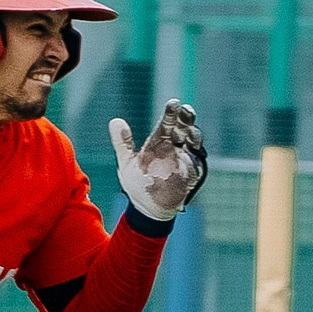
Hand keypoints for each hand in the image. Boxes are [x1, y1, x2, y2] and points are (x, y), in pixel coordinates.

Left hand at [109, 100, 206, 221]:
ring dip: (194, 135)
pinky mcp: (192, 175)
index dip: (171, 113)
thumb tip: (115, 121)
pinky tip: (192, 151)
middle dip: (187, 119)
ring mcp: (185, 160)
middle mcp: (174, 148)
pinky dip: (195, 157)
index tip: (174, 103)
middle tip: (187, 110)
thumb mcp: (127, 162)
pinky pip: (197, 163)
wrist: (147, 208)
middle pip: (184, 129)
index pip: (167, 124)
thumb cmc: (137, 184)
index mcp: (159, 142)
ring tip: (190, 132)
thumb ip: (122, 142)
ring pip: (194, 143)